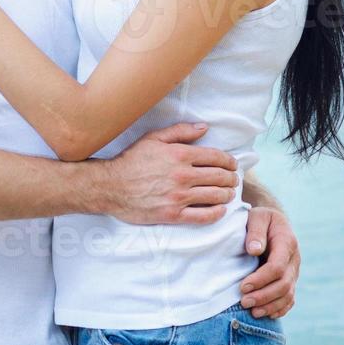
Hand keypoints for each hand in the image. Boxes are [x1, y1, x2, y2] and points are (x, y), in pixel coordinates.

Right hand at [98, 122, 238, 225]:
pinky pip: (204, 216)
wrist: (110, 186)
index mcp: (180, 155)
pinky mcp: (173, 215)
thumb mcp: (153, 138)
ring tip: (228, 193)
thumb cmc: (130, 160)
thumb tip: (204, 128)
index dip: (229, 161)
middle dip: (231, 178)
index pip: (216, 158)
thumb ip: (180, 131)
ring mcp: (179, 197)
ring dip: (227, 195)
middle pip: (220, 177)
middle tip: (233, 180)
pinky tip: (220, 209)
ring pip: (216, 196)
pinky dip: (217, 213)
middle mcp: (183, 176)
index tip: (232, 165)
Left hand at [240, 206, 299, 318]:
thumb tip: (254, 250)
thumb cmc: (261, 219)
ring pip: (288, 294)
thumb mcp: (257, 217)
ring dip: (270, 305)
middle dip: (264, 296)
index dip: (261, 279)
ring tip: (252, 312)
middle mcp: (294, 259)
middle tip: (244, 302)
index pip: (277, 267)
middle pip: (284, 284)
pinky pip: (290, 299)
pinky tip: (266, 314)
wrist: (272, 222)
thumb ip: (256, 231)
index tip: (243, 286)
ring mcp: (294, 271)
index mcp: (287, 242)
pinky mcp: (290, 280)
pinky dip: (280, 309)